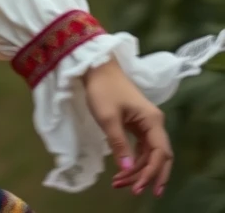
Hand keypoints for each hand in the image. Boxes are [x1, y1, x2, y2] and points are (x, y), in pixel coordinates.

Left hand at [83, 57, 173, 196]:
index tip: (140, 187)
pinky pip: (140, 147)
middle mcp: (154, 124)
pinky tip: (123, 170)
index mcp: (153, 121)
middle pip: (157, 157)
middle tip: (131, 191)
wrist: (96, 66)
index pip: (160, 154)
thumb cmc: (103, 89)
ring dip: (137, 170)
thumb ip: (119, 144)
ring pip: (148, 154)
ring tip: (121, 183)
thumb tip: (127, 169)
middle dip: (146, 175)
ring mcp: (146, 124)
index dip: (152, 173)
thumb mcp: (108, 118)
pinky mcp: (136, 124)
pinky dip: (132, 159)